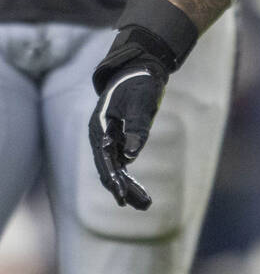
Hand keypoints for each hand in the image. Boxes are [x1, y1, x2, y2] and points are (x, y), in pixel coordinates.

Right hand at [89, 48, 167, 210]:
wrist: (139, 68)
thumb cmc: (140, 83)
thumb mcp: (142, 103)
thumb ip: (137, 128)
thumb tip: (131, 157)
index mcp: (100, 126)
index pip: (105, 158)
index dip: (113, 178)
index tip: (122, 195)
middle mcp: (100, 136)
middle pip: (108, 168)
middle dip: (123, 188)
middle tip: (141, 205)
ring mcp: (108, 139)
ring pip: (115, 169)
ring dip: (128, 187)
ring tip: (146, 205)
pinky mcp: (118, 140)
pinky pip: (121, 164)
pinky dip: (130, 178)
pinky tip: (141, 193)